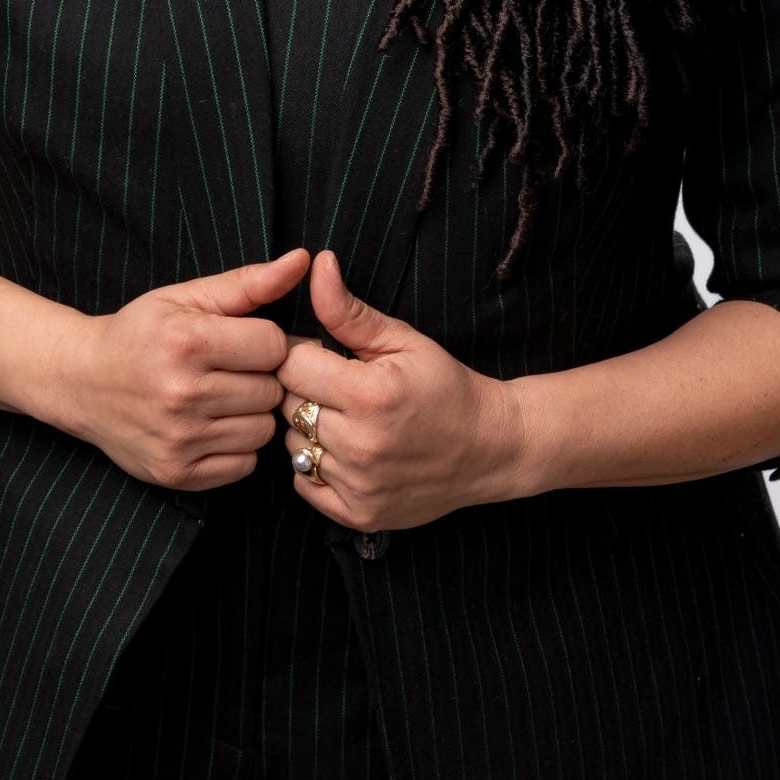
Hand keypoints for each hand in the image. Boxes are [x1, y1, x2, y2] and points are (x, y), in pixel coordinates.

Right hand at [39, 248, 307, 489]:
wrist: (80, 381)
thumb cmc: (139, 334)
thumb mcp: (187, 298)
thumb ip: (249, 282)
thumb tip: (302, 259)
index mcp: (187, 342)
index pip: (274, 345)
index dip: (263, 341)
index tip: (238, 342)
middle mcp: (182, 393)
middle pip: (272, 390)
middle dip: (257, 378)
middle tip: (226, 371)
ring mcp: (179, 439)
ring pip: (263, 430)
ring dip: (250, 414)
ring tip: (218, 398)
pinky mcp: (177, 473)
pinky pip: (244, 465)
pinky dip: (235, 447)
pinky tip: (209, 426)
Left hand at [274, 249, 528, 530]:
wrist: (492, 448)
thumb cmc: (447, 387)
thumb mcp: (403, 340)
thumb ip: (349, 310)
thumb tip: (317, 265)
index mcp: (369, 395)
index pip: (290, 367)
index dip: (302, 356)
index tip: (324, 357)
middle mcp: (360, 445)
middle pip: (288, 406)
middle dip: (304, 392)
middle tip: (337, 389)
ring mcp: (359, 485)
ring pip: (292, 446)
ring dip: (308, 431)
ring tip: (344, 420)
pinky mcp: (359, 514)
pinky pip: (304, 484)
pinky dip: (316, 467)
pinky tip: (346, 452)